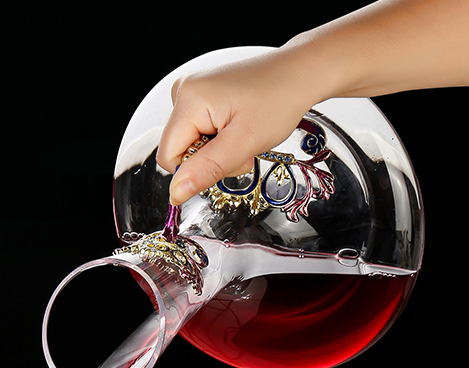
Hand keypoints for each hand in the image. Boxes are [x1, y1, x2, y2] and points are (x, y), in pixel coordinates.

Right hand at [156, 50, 317, 205]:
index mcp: (188, 99)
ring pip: (190, 145)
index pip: (168, 157)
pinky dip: (219, 139)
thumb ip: (206, 170)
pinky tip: (238, 127)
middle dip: (209, 160)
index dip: (196, 169)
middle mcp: (183, 91)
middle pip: (179, 151)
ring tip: (243, 135)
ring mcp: (192, 92)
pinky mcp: (201, 97)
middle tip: (240, 147)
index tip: (227, 157)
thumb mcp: (243, 143)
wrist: (299, 74)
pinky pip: (198, 133)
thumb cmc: (279, 99)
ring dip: (217, 152)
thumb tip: (176, 193)